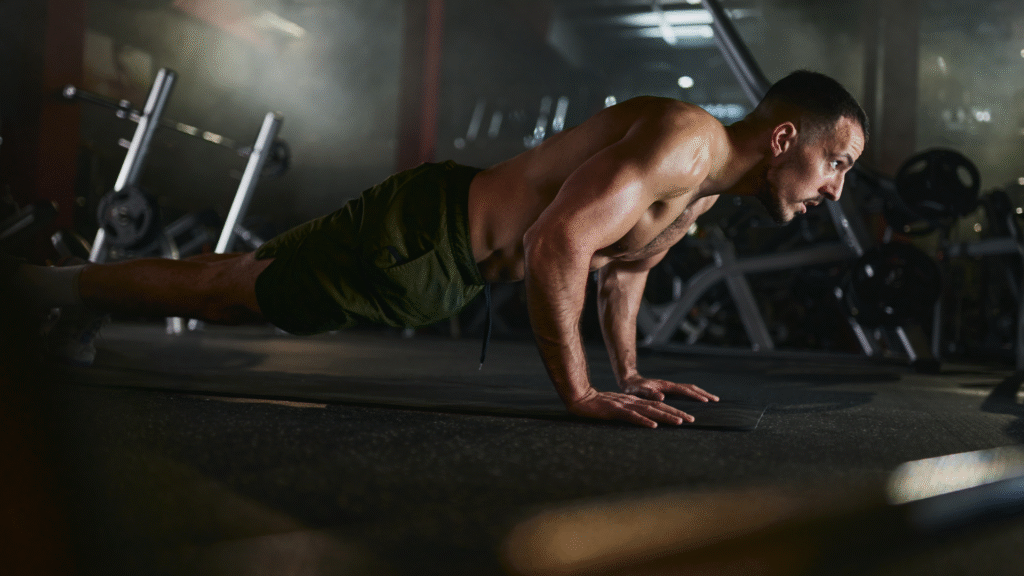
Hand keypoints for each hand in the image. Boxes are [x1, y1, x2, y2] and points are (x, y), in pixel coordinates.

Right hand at [567, 388, 695, 427]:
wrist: (580, 398)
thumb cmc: (597, 405)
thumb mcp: (618, 408)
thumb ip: (630, 412)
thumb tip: (644, 420)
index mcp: (634, 402)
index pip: (658, 406)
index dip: (673, 411)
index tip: (687, 418)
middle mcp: (633, 402)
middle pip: (658, 407)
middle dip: (676, 413)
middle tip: (692, 420)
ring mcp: (625, 406)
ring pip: (649, 411)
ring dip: (665, 417)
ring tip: (680, 422)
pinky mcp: (615, 410)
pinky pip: (632, 416)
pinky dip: (644, 421)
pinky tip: (654, 426)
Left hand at [619, 374, 719, 402]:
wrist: (629, 381)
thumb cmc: (632, 389)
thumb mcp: (638, 392)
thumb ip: (648, 394)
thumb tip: (661, 398)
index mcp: (665, 386)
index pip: (684, 390)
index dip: (695, 395)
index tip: (706, 401)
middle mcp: (670, 385)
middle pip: (691, 388)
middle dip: (704, 393)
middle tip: (716, 400)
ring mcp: (670, 387)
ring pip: (689, 389)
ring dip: (701, 394)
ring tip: (712, 400)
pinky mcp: (669, 390)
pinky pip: (685, 392)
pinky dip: (694, 395)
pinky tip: (697, 401)